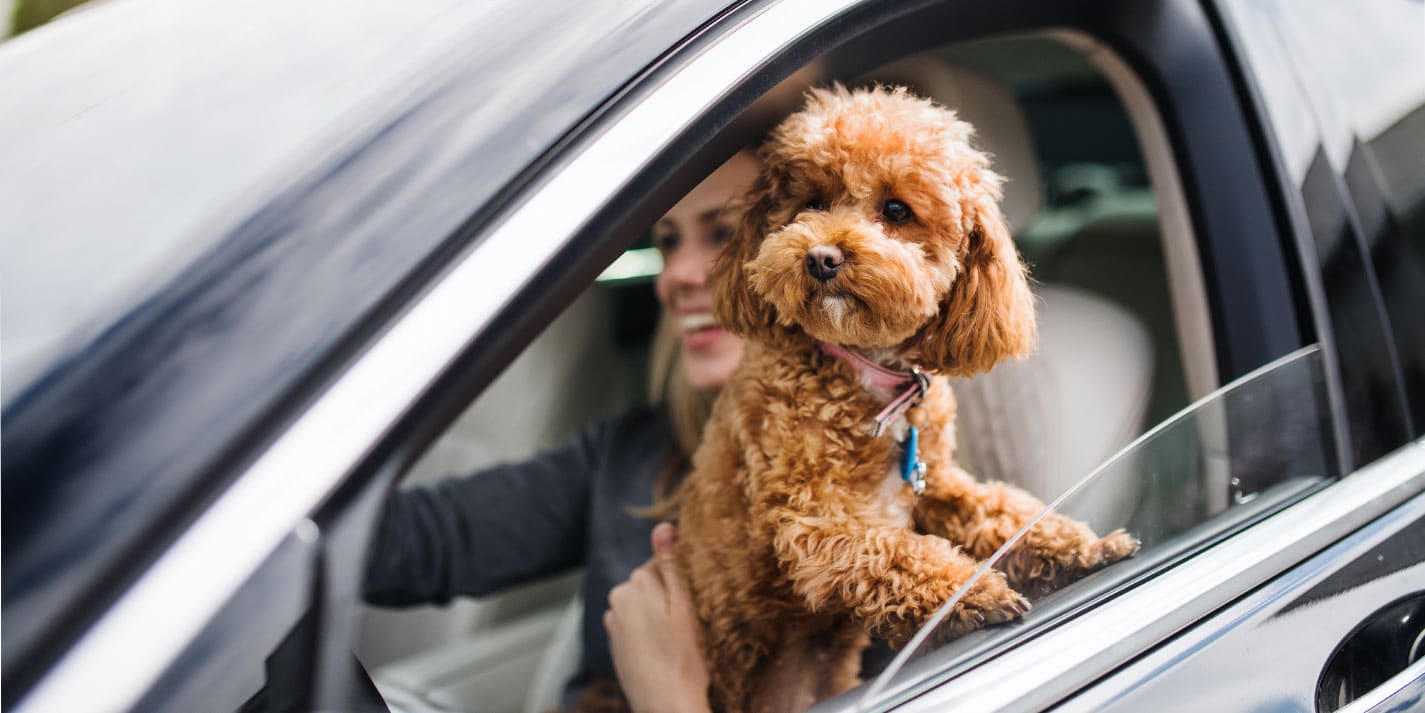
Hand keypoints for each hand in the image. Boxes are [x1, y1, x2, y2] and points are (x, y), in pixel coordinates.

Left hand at [604, 523, 710, 712]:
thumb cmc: (683, 660)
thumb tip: (662, 527)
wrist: (665, 706)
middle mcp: (617, 600)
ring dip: (658, 615)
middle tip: (689, 622)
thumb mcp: (684, 607)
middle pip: (650, 583)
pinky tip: (664, 649)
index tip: (696, 598)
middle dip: (668, 596)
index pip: (661, 562)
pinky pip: (635, 626)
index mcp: (634, 585)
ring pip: (643, 605)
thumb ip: (670, 565)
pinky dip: (649, 632)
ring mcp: (613, 625)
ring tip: (677, 639)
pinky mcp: (615, 645)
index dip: (683, 579)